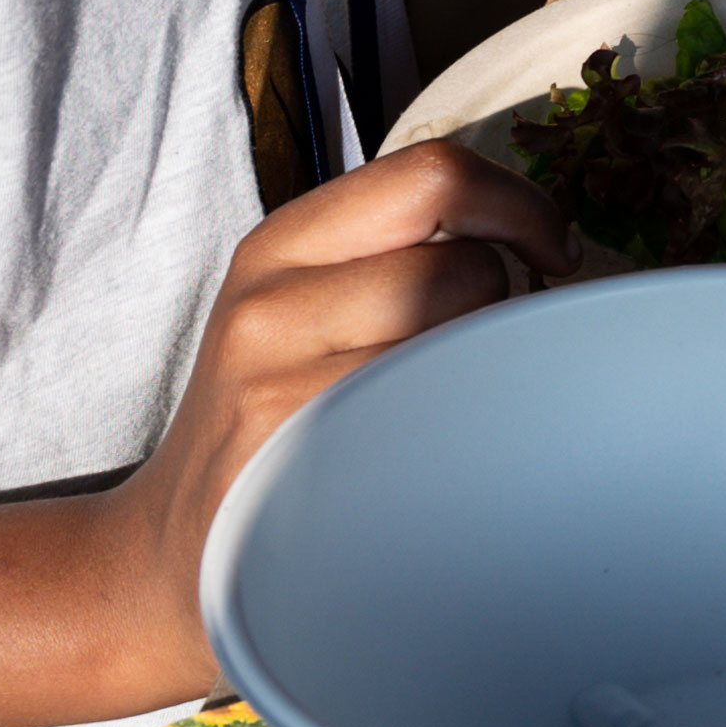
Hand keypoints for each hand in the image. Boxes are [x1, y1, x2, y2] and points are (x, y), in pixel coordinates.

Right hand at [100, 144, 578, 693]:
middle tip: (481, 358)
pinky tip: (435, 462)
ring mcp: (284, 386)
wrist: (175, 549)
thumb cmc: (272, 424)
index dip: (520, 206)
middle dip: (504, 311)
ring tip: (444, 414)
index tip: (550, 252)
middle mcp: (271, 305)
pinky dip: (468, 436)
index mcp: (279, 248)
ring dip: (487, 377)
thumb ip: (393, 258)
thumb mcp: (301, 312)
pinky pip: (445, 423)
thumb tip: (541, 242)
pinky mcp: (307, 461)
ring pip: (466, 343)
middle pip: (468, 267)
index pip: (432, 176)